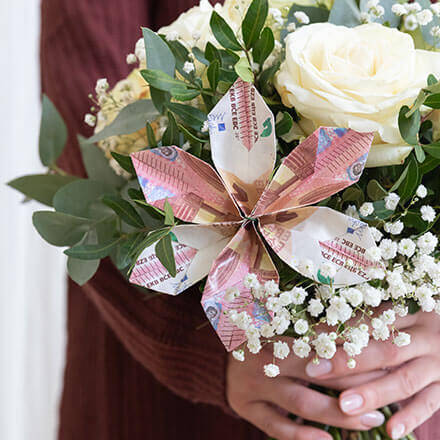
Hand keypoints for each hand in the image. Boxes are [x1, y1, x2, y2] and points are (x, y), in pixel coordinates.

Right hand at [226, 338, 387, 439]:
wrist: (218, 355)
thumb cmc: (259, 338)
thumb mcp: (279, 327)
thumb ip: (311, 331)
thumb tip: (359, 333)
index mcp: (274, 329)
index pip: (322, 341)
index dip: (352, 351)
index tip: (382, 358)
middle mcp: (265, 355)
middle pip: (316, 371)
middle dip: (354, 384)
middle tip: (385, 394)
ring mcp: (253, 382)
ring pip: (301, 402)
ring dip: (338, 414)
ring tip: (370, 419)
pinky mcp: (244, 405)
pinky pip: (276, 426)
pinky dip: (303, 436)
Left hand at [304, 311, 439, 438]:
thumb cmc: (422, 326)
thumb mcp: (404, 315)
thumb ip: (371, 321)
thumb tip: (321, 328)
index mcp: (411, 313)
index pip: (370, 322)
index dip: (339, 331)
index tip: (310, 340)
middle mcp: (426, 337)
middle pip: (384, 350)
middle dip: (348, 362)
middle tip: (315, 371)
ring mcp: (439, 364)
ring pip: (404, 380)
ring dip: (373, 393)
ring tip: (343, 405)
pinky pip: (430, 404)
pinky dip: (411, 418)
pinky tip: (390, 431)